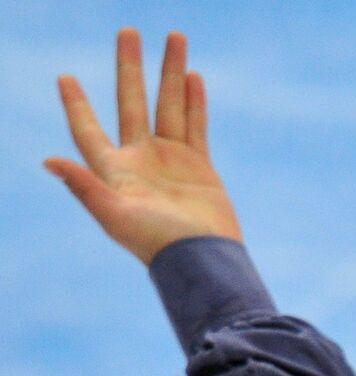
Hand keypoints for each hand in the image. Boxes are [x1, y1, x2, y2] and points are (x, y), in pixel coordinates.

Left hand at [43, 27, 242, 265]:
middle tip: (128, 31)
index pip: (88, 130)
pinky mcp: (199, 166)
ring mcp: (171, 160)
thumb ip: (84, 185)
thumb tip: (48, 159)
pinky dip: (194, 101)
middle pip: (131, 103)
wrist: (203, 259)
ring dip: (170, 73)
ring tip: (175, 37)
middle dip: (129, 67)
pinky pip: (194, 125)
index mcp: (114, 171)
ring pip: (168, 106)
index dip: (76, 105)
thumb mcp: (114, 215)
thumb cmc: (155, 242)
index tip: (64, 77)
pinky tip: (193, 76)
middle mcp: (140, 160)